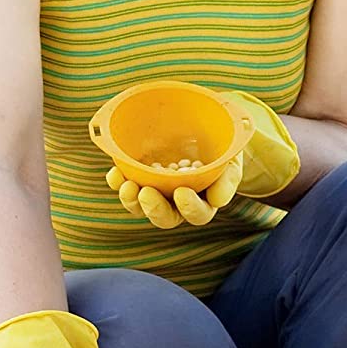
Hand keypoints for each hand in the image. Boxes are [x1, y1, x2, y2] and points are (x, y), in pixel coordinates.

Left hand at [107, 153, 242, 229]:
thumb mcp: (231, 159)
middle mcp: (177, 203)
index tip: (182, 192)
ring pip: (141, 206)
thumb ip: (228, 178)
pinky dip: (118, 183)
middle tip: (146, 193)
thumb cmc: (222, 148)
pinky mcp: (140, 178)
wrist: (207, 130)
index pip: (197, 214)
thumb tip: (218, 200)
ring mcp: (157, 191)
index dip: (190, 208)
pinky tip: (115, 173)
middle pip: (165, 217)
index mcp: (203, 202)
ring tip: (126, 185)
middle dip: (154, 208)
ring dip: (131, 201)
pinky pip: (126, 186)